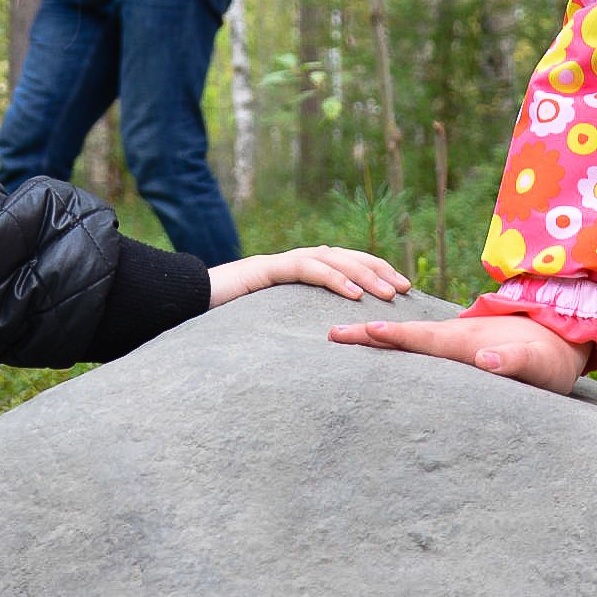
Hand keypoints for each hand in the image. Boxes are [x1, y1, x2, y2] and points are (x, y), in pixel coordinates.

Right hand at [208, 246, 410, 306]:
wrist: (190, 300)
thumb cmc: (231, 315)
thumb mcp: (277, 320)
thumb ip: (302, 320)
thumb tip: (335, 340)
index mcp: (303, 270)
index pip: (348, 264)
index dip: (376, 272)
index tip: (403, 289)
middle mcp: (297, 260)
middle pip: (348, 257)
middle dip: (380, 270)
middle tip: (406, 288)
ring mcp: (283, 262)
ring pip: (334, 259)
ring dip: (365, 274)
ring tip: (388, 293)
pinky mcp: (268, 269)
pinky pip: (308, 269)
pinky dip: (334, 279)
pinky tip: (354, 295)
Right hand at [326, 311, 589, 392]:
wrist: (565, 339)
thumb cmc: (552, 359)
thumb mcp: (539, 364)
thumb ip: (516, 362)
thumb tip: (487, 358)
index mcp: (467, 342)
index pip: (422, 340)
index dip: (392, 337)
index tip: (361, 332)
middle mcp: (456, 340)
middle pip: (406, 339)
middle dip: (369, 336)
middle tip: (330, 335)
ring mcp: (458, 345)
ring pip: (413, 344)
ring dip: (380, 342)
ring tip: (347, 341)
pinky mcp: (462, 353)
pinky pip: (424, 352)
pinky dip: (398, 350)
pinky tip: (384, 357)